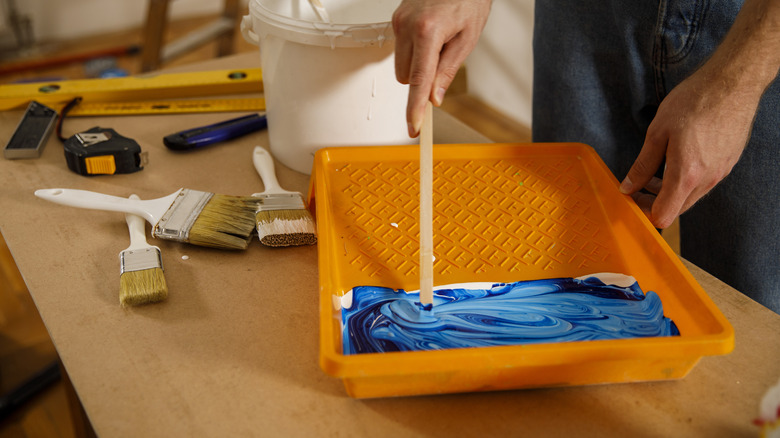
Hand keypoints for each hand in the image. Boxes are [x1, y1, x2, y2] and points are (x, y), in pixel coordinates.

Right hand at [392, 0, 491, 136]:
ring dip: (417, 65)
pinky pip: (401, 48)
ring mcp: (398, 21)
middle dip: (421, 79)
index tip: (414, 127)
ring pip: (400, 65)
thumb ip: (448, 69)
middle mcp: (406, 26)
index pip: (418, 81)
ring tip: (440, 41)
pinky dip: (415, 50)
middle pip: (405, 77)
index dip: (415, 108)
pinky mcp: (395, 18)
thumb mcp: (467, 37)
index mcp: (427, 32)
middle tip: (444, 59)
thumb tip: (434, 97)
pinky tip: (431, 33)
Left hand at [619, 69, 757, 228]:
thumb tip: (628, 187)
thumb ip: (642, 165)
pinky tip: (677, 159)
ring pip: (691, 196)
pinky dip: (687, 180)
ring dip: (670, 190)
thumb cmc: (694, 102)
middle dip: (655, 202)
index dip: (645, 212)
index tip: (633, 199)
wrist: (731, 83)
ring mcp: (720, 173)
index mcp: (686, 175)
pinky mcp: (728, 164)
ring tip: (655, 171)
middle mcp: (707, 180)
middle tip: (639, 185)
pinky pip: (704, 182)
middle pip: (677, 209)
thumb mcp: (657, 133)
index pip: (664, 215)